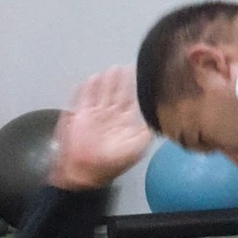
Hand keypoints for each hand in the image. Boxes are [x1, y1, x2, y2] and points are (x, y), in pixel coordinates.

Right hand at [51, 67, 151, 190]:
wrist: (86, 170)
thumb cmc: (113, 162)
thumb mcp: (136, 148)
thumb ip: (146, 132)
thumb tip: (157, 118)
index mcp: (124, 123)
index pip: (131, 102)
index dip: (136, 90)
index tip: (142, 76)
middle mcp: (110, 116)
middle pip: (117, 94)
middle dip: (121, 81)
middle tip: (126, 66)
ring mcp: (95, 115)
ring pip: (102, 93)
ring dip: (107, 81)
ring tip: (112, 68)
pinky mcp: (80, 115)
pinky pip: (85, 98)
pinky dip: (89, 89)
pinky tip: (94, 78)